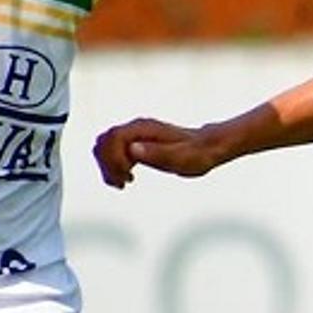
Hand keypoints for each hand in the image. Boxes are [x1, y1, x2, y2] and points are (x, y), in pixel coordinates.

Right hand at [94, 118, 221, 187]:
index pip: (114, 138)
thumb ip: (156, 154)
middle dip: (108, 164)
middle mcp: (137, 128)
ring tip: (122, 184)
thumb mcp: (180, 158)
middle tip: (122, 183)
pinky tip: (127, 180)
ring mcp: (136, 135)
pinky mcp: (138, 143)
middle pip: (105, 142)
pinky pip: (115, 152)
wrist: (207, 148)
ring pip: (106, 147)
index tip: (128, 175)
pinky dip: (115, 167)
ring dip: (109, 167)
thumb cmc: (197, 154)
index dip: (114, 158)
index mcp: (145, 128)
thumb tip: (132, 149)